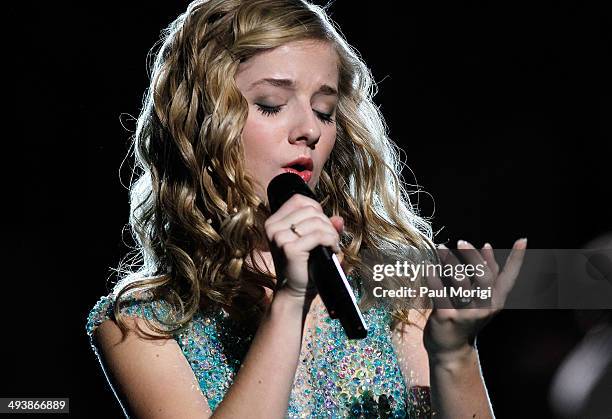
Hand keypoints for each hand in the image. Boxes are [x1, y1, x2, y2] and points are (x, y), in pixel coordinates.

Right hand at [264, 194, 343, 300]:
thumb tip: (339, 219)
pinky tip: (333, 250)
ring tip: (333, 246)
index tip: (323, 224)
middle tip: (332, 240)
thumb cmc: (303, 266)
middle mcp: (273, 227)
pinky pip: (319, 236)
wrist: (294, 291)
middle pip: (310, 210)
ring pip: (317, 222)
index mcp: (273, 222)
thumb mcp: (312, 241)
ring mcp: (280, 237)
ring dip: (331, 234)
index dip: (316, 208)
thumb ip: (325, 227)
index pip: (298, 200)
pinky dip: (331, 241)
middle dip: (327, 223)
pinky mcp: (290, 248)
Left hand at [423, 238, 526, 361]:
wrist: (450, 350)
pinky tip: (429, 267)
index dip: (517, 259)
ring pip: (461, 282)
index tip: (523, 240)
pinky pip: (440, 293)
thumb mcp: (481, 300)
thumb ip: (485, 275)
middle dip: (473, 257)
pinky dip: (434, 278)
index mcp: (495, 301)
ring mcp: (466, 313)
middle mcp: (484, 307)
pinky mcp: (447, 317)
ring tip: (441, 249)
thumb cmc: (464, 319)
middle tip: (461, 242)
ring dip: (450, 262)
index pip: (510, 277)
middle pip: (483, 276)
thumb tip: (487, 246)